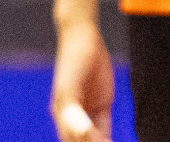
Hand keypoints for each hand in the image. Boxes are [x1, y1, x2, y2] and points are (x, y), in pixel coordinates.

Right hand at [51, 20, 114, 141]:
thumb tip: (82, 133)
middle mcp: (72, 116)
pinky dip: (108, 137)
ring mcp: (87, 111)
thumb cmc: (73, 60)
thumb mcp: (69, 86)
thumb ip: (72, 112)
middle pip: (82, 140)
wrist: (84, 38)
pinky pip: (104, 127)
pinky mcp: (101, 105)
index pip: (71, 138)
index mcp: (62, 114)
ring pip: (94, 137)